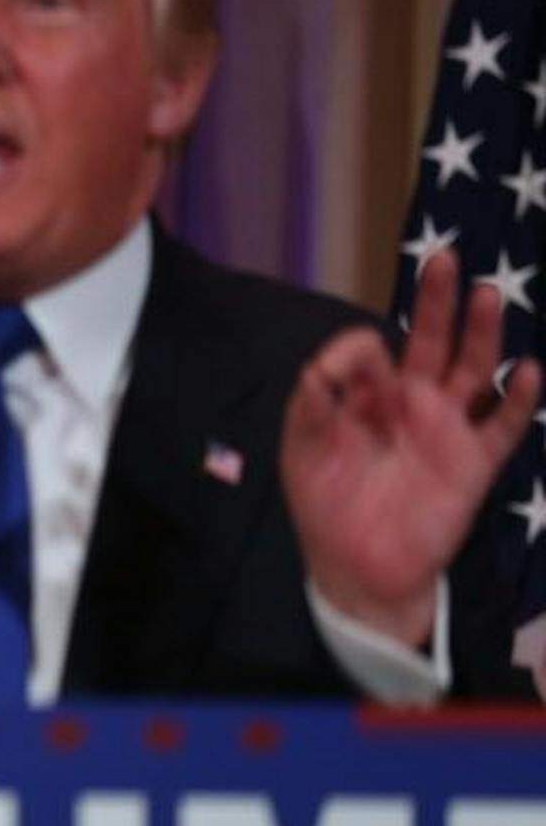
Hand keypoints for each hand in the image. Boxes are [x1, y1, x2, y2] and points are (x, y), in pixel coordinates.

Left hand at [282, 251, 539, 645]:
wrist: (358, 568)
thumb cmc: (326, 506)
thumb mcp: (303, 454)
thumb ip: (309, 408)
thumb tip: (319, 366)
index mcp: (366, 397)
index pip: (370, 353)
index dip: (360, 350)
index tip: (353, 360)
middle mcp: (411, 403)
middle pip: (431, 341)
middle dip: (437, 301)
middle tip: (445, 257)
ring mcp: (446, 429)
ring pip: (473, 370)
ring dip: (482, 333)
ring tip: (487, 294)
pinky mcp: (474, 463)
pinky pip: (504, 426)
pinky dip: (519, 399)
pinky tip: (525, 371)